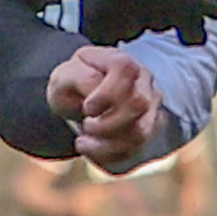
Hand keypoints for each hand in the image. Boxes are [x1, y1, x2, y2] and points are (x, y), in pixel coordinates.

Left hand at [48, 45, 162, 168]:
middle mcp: (143, 80)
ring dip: (107, 144)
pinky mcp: (150, 127)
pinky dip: (109, 154)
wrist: (79, 98)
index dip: (106, 94)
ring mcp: (151, 104)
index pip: (125, 71)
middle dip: (107, 123)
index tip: (87, 108)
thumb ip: (79, 77)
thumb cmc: (73, 84)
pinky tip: (92, 149)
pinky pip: (136, 148)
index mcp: (121, 61)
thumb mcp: (65, 76)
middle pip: (139, 104)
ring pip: (141, 132)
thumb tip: (96, 88)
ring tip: (83, 142)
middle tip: (86, 125)